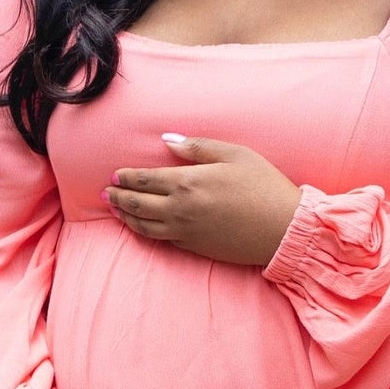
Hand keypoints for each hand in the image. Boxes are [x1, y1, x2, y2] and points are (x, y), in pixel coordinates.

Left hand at [106, 136, 300, 265]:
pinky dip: (145, 232)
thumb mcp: (235, 154)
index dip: (126, 178)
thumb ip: (198, 147)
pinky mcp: (195, 247)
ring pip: (145, 226)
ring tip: (116, 211)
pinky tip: (142, 227)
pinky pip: (162, 240)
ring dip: (127, 217)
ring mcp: (185, 232)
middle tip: (106, 193)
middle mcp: (180, 209)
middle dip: (118, 198)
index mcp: (187, 182)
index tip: (115, 175)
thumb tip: (168, 140)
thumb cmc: (264, 186)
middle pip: (138, 204)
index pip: (144, 179)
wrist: (283, 229)